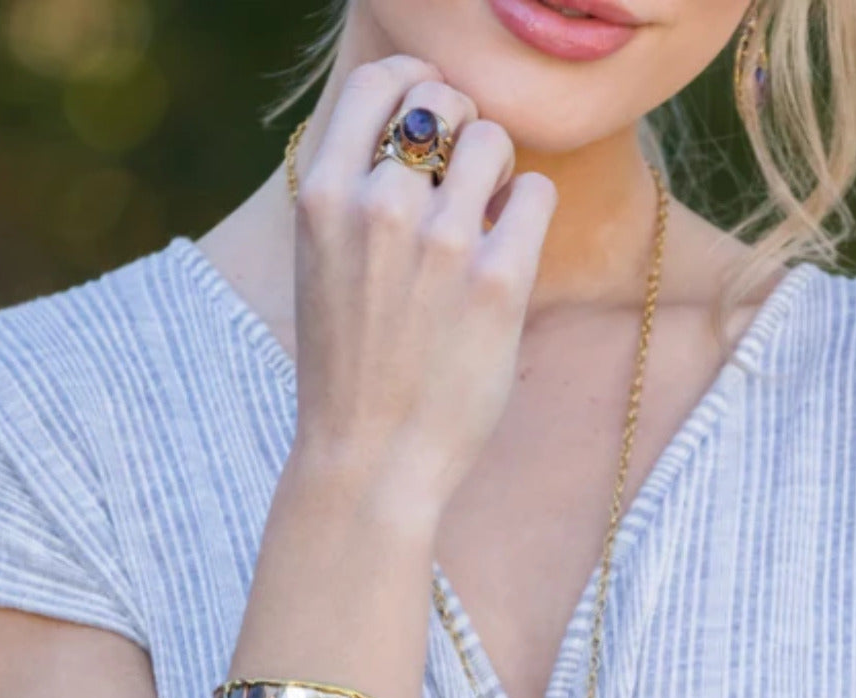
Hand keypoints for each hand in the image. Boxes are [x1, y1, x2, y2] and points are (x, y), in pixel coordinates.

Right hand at [290, 54, 557, 517]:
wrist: (367, 457)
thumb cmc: (346, 368)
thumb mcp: (320, 268)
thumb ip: (352, 197)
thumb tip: (418, 132)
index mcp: (323, 197)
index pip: (380, 82)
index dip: (415, 86)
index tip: (431, 116)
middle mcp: (378, 204)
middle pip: (447, 105)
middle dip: (462, 134)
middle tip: (461, 186)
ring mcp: (439, 239)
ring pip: (495, 141)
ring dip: (498, 173)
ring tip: (483, 224)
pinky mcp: (497, 278)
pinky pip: (535, 192)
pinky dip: (527, 213)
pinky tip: (505, 254)